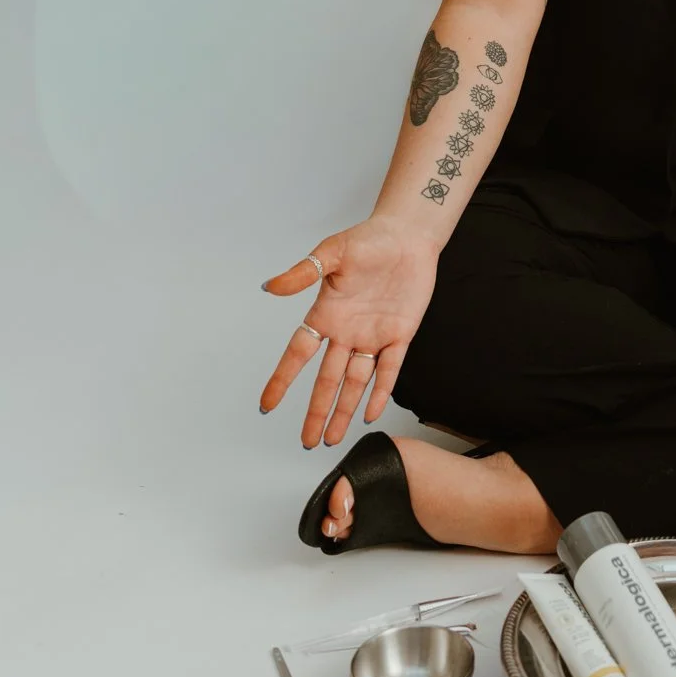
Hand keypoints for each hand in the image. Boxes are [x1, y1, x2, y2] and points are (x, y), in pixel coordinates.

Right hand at [257, 216, 439, 448]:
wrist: (408, 235)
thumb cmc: (369, 239)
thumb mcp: (332, 251)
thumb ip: (303, 272)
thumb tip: (270, 286)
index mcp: (326, 314)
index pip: (298, 354)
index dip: (282, 379)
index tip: (267, 404)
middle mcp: (347, 332)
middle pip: (328, 380)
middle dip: (316, 411)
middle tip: (307, 440)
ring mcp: (373, 336)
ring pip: (355, 382)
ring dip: (344, 410)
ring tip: (332, 438)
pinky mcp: (400, 335)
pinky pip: (389, 370)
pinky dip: (380, 392)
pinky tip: (371, 413)